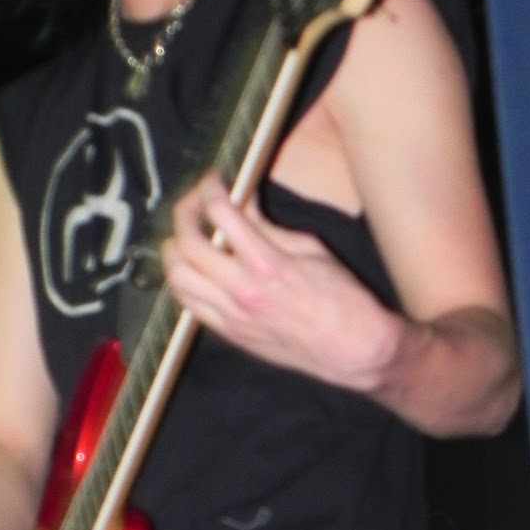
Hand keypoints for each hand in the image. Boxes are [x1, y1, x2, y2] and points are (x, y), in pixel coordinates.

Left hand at [161, 173, 398, 390]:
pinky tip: (195, 269)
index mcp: (268, 264)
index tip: (212, 181)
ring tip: (187, 237)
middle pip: (187, 245)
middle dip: (184, 214)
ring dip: (175, 251)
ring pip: (178, 277)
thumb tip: (242, 202)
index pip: (220, 214)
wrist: (353, 349)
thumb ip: (267, 226)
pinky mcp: (230, 335)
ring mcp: (233, 317)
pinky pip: (189, 305)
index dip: (209, 189)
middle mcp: (243, 291)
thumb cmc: (342, 299)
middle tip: (193, 204)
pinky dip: (185, 281)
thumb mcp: (310, 249)